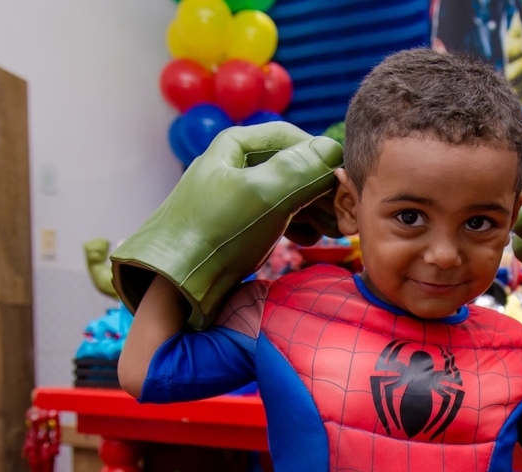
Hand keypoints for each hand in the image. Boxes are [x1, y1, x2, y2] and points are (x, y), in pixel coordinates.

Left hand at [111, 122, 343, 329]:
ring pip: (286, 195)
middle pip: (291, 168)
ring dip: (315, 211)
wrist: (173, 282)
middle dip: (322, 190)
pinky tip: (310, 241)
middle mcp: (235, 166)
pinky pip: (275, 217)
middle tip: (348, 213)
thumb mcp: (262, 195)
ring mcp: (236, 197)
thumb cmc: (215, 234)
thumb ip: (301, 168)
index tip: (345, 182)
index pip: (291, 138)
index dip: (322, 157)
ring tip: (337, 231)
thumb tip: (333, 148)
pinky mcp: (237, 226)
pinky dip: (297, 226)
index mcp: (235, 146)